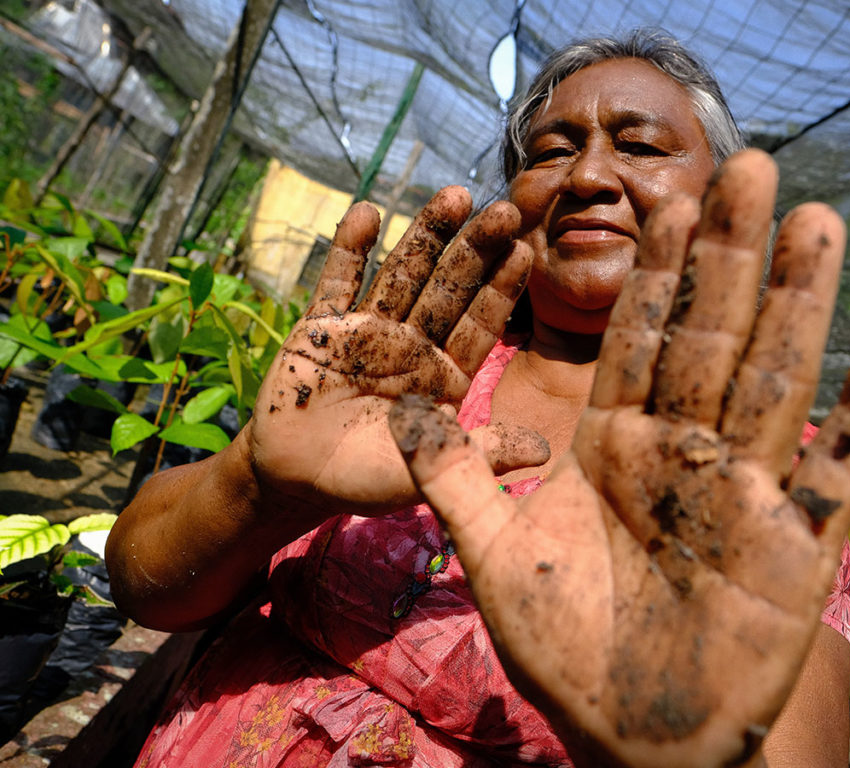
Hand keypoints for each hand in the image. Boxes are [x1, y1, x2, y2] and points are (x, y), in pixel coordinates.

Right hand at [248, 186, 548, 517]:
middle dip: (475, 250)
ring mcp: (367, 331)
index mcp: (444, 375)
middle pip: (449, 288)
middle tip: (505, 209)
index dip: (502, 288)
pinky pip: (336, 284)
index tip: (526, 249)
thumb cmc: (366, 480)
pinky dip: (348, 251)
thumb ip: (482, 453)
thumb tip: (546, 450)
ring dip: (425, 235)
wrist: (294, 480)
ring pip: (401, 274)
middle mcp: (413, 344)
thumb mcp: (429, 469)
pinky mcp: (320, 328)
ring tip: (453, 194)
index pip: (480, 323)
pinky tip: (366, 212)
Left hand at [388, 151, 849, 766]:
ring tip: (820, 224)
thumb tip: (397, 406)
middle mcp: (683, 451)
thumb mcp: (491, 554)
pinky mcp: (796, 544)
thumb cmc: (562, 648)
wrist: (629, 731)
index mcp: (613, 444)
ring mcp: (744, 490)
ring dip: (800, 305)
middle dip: (730, 257)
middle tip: (752, 169)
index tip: (664, 201)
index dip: (653, 273)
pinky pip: (838, 473)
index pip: (637, 340)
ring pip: (776, 381)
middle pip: (712, 338)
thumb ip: (452, 476)